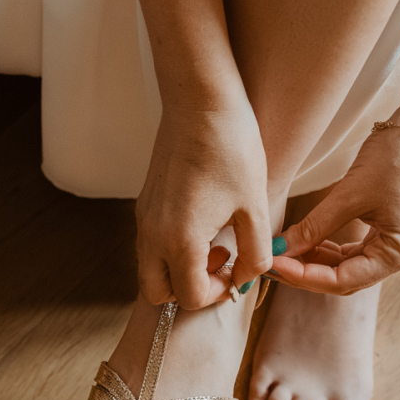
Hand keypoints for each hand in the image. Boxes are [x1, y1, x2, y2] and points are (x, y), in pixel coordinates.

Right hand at [135, 100, 272, 308]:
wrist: (200, 103)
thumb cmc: (231, 149)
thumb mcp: (255, 206)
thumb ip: (255, 252)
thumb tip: (248, 279)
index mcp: (180, 239)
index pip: (189, 296)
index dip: (217, 293)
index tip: (237, 271)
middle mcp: (153, 234)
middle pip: (158, 291)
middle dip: (188, 290)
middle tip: (219, 264)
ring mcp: (144, 219)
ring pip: (150, 268)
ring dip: (179, 269)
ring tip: (213, 241)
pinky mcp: (144, 204)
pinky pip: (149, 245)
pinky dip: (171, 249)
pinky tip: (202, 222)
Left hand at [269, 123, 399, 294]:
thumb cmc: (397, 157)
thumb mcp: (349, 194)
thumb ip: (314, 227)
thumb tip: (279, 249)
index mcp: (398, 254)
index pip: (342, 281)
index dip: (303, 276)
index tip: (272, 263)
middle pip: (344, 280)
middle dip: (305, 273)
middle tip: (269, 262)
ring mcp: (395, 246)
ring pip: (346, 267)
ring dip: (314, 262)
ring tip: (282, 251)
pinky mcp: (389, 232)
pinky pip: (353, 252)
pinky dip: (327, 249)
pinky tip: (304, 242)